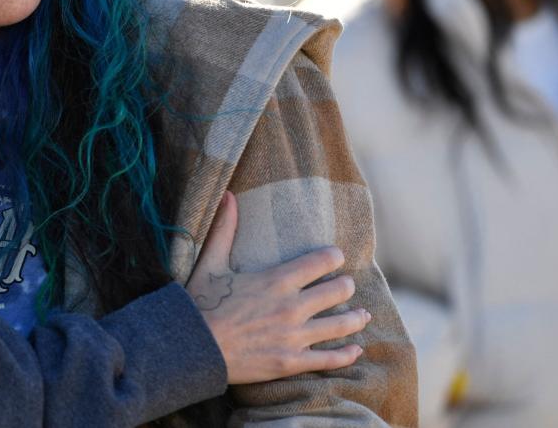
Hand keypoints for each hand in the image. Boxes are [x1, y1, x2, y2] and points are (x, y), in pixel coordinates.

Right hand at [185, 191, 368, 383]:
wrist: (194, 348)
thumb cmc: (201, 305)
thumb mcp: (211, 263)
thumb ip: (224, 230)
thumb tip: (227, 195)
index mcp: (277, 280)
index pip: (320, 262)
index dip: (334, 257)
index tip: (336, 257)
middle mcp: (292, 306)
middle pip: (338, 291)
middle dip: (346, 286)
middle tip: (347, 286)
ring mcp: (294, 337)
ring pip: (340, 325)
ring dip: (356, 318)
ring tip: (363, 315)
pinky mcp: (291, 362)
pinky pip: (329, 359)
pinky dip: (346, 354)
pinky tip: (356, 350)